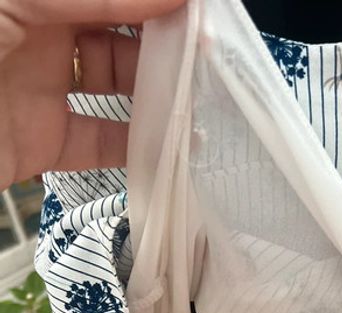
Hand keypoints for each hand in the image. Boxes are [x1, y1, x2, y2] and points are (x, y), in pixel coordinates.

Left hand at [0, 0, 184, 188]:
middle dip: (161, 47)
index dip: (152, 5)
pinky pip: (99, 144)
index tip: (195, 12)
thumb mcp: (19, 4)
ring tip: (193, 100)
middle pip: (118, 38)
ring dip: (155, 96)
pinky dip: (135, 149)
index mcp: (36, 2)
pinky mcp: (45, 143)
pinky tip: (167, 146)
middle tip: (203, 57)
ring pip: (114, 89)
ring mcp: (44, 93)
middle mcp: (42, 40)